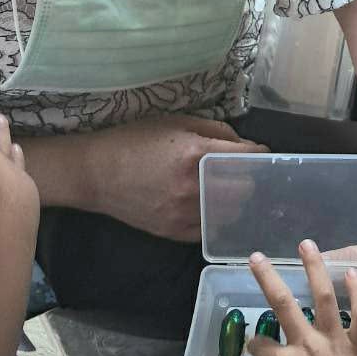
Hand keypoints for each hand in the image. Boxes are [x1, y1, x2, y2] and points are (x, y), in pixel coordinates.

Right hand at [84, 115, 266, 240]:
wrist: (95, 173)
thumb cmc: (135, 140)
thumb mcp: (176, 122)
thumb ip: (215, 131)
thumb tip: (245, 144)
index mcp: (195, 154)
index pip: (247, 158)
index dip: (259, 154)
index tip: (260, 153)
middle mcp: (193, 187)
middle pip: (245, 188)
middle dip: (250, 177)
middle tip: (245, 171)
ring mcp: (183, 214)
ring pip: (232, 213)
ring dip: (237, 200)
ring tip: (230, 189)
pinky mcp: (174, 232)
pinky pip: (211, 230)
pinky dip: (218, 218)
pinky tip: (213, 206)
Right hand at [209, 241, 356, 355]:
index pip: (259, 344)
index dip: (253, 344)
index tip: (254, 347)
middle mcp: (307, 344)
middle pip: (282, 304)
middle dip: (267, 278)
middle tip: (256, 256)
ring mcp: (335, 342)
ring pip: (323, 297)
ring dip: (313, 268)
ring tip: (307, 244)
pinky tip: (353, 271)